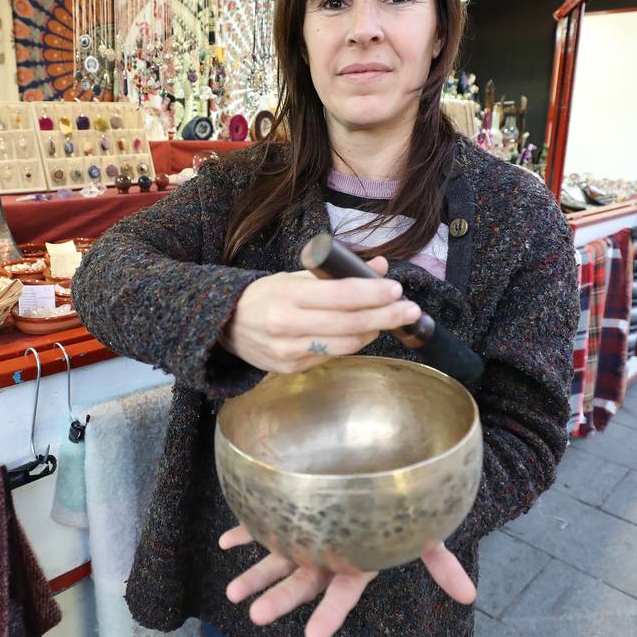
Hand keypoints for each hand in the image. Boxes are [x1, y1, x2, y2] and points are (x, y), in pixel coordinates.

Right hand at [219, 256, 421, 373]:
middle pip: (349, 323)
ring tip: (390, 319)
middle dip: (385, 316)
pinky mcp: (291, 370)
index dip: (372, 293)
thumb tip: (379, 267)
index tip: (396, 290)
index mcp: (287, 295)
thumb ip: (336, 273)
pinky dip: (352, 343)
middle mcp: (288, 325)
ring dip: (373, 332)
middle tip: (411, 310)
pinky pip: (331, 355)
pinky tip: (363, 332)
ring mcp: (290, 352)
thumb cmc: (263, 296)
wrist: (225, 326)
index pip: (340, 295)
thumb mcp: (293, 276)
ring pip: (345, 344)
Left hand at [219, 525, 476, 636]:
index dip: (329, 615)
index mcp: (357, 561)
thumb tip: (471, 598)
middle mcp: (330, 551)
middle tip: (255, 615)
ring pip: (279, 559)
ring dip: (255, 574)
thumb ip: (442, 564)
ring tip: (232, 594)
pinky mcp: (293, 510)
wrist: (385, 473)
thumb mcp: (427, 534)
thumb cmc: (405, 505)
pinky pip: (265, 524)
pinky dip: (245, 532)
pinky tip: (226, 542)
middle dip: (279, 598)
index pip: (343, 594)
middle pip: (303, 581)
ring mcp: (309, 532)